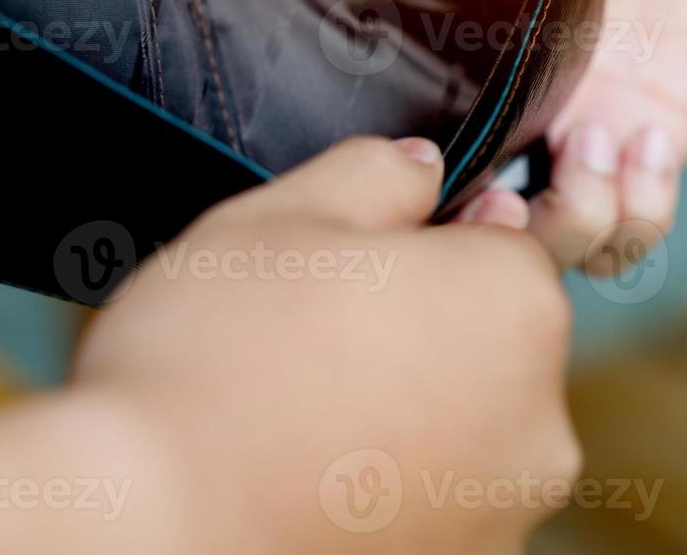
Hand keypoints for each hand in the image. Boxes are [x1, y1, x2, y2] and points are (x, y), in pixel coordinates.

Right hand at [0, 139, 578, 553]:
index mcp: (514, 307)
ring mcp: (499, 516)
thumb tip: (423, 168)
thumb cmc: (210, 362)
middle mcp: (537, 423)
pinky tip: (295, 470)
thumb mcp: (279, 216)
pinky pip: (427, 502)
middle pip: (487, 344)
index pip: (507, 245)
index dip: (426, 239)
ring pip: (459, 430)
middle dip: (416, 327)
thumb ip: (375, 174)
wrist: (148, 524)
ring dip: (399, 411)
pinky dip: (380, 488)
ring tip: (290, 407)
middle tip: (309, 326)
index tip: (355, 257)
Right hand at [391, 0, 686, 268]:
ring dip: (572, 226)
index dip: (404, 180)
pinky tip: (647, 143)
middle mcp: (493, 87)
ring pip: (546, 240)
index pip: (387, 132)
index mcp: (438, 25)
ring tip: (600, 148)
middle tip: (517, 188)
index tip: (438, 162)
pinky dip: (638, 215)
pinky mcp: (646, 131)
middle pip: (462, 216)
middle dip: (490, 231)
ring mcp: (569, 117)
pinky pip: (631, 225)